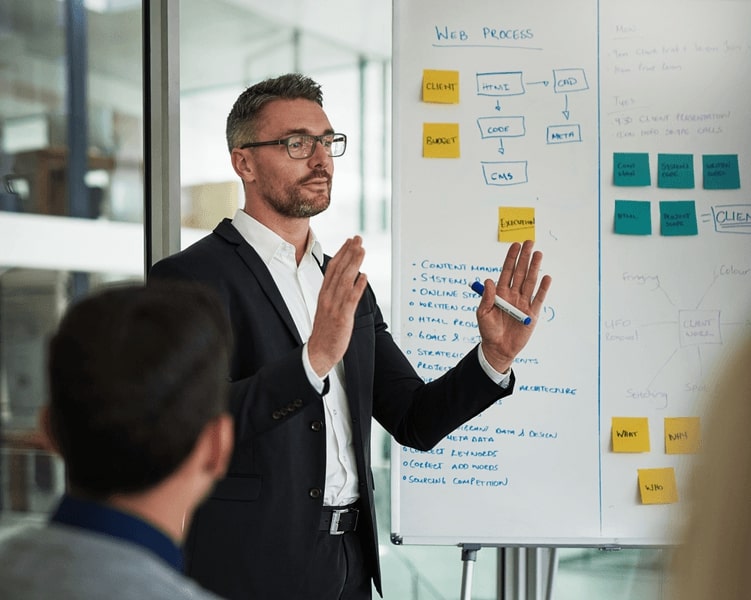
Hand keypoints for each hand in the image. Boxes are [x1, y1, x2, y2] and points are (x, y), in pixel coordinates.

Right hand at [307, 236, 368, 376]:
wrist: (318, 351)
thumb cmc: (325, 331)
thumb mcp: (327, 307)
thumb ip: (336, 292)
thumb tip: (351, 278)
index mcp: (324, 294)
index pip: (332, 268)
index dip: (341, 253)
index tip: (349, 241)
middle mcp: (328, 297)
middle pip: (339, 270)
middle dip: (349, 252)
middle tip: (358, 238)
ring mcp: (334, 307)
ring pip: (345, 280)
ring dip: (354, 263)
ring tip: (361, 250)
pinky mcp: (342, 317)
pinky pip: (350, 300)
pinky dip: (357, 287)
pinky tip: (363, 277)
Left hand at [476, 240, 551, 372]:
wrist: (498, 349)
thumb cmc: (488, 331)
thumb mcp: (482, 314)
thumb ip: (487, 297)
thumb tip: (489, 280)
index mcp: (500, 293)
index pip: (506, 271)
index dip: (511, 258)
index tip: (515, 245)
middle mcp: (513, 295)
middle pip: (520, 273)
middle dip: (524, 257)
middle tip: (530, 242)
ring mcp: (523, 303)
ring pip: (530, 282)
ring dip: (534, 267)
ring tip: (538, 254)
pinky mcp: (532, 314)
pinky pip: (538, 298)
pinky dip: (543, 288)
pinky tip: (546, 277)